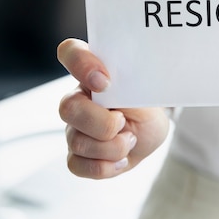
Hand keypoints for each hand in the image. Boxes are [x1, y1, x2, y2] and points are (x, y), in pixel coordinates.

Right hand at [57, 38, 169, 178]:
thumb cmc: (146, 106)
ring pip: (77, 141)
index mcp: (93, 73)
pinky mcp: (77, 154)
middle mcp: (78, 98)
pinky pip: (77, 164)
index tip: (104, 81)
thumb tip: (113, 90)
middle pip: (68, 108)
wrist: (151, 132)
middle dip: (102, 123)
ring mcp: (74, 127)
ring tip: (130, 139)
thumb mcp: (147, 93)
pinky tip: (121, 159)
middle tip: (124, 122)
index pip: (70, 52)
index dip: (80, 63)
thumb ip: (128, 88)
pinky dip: (105, 166)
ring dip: (113, 147)